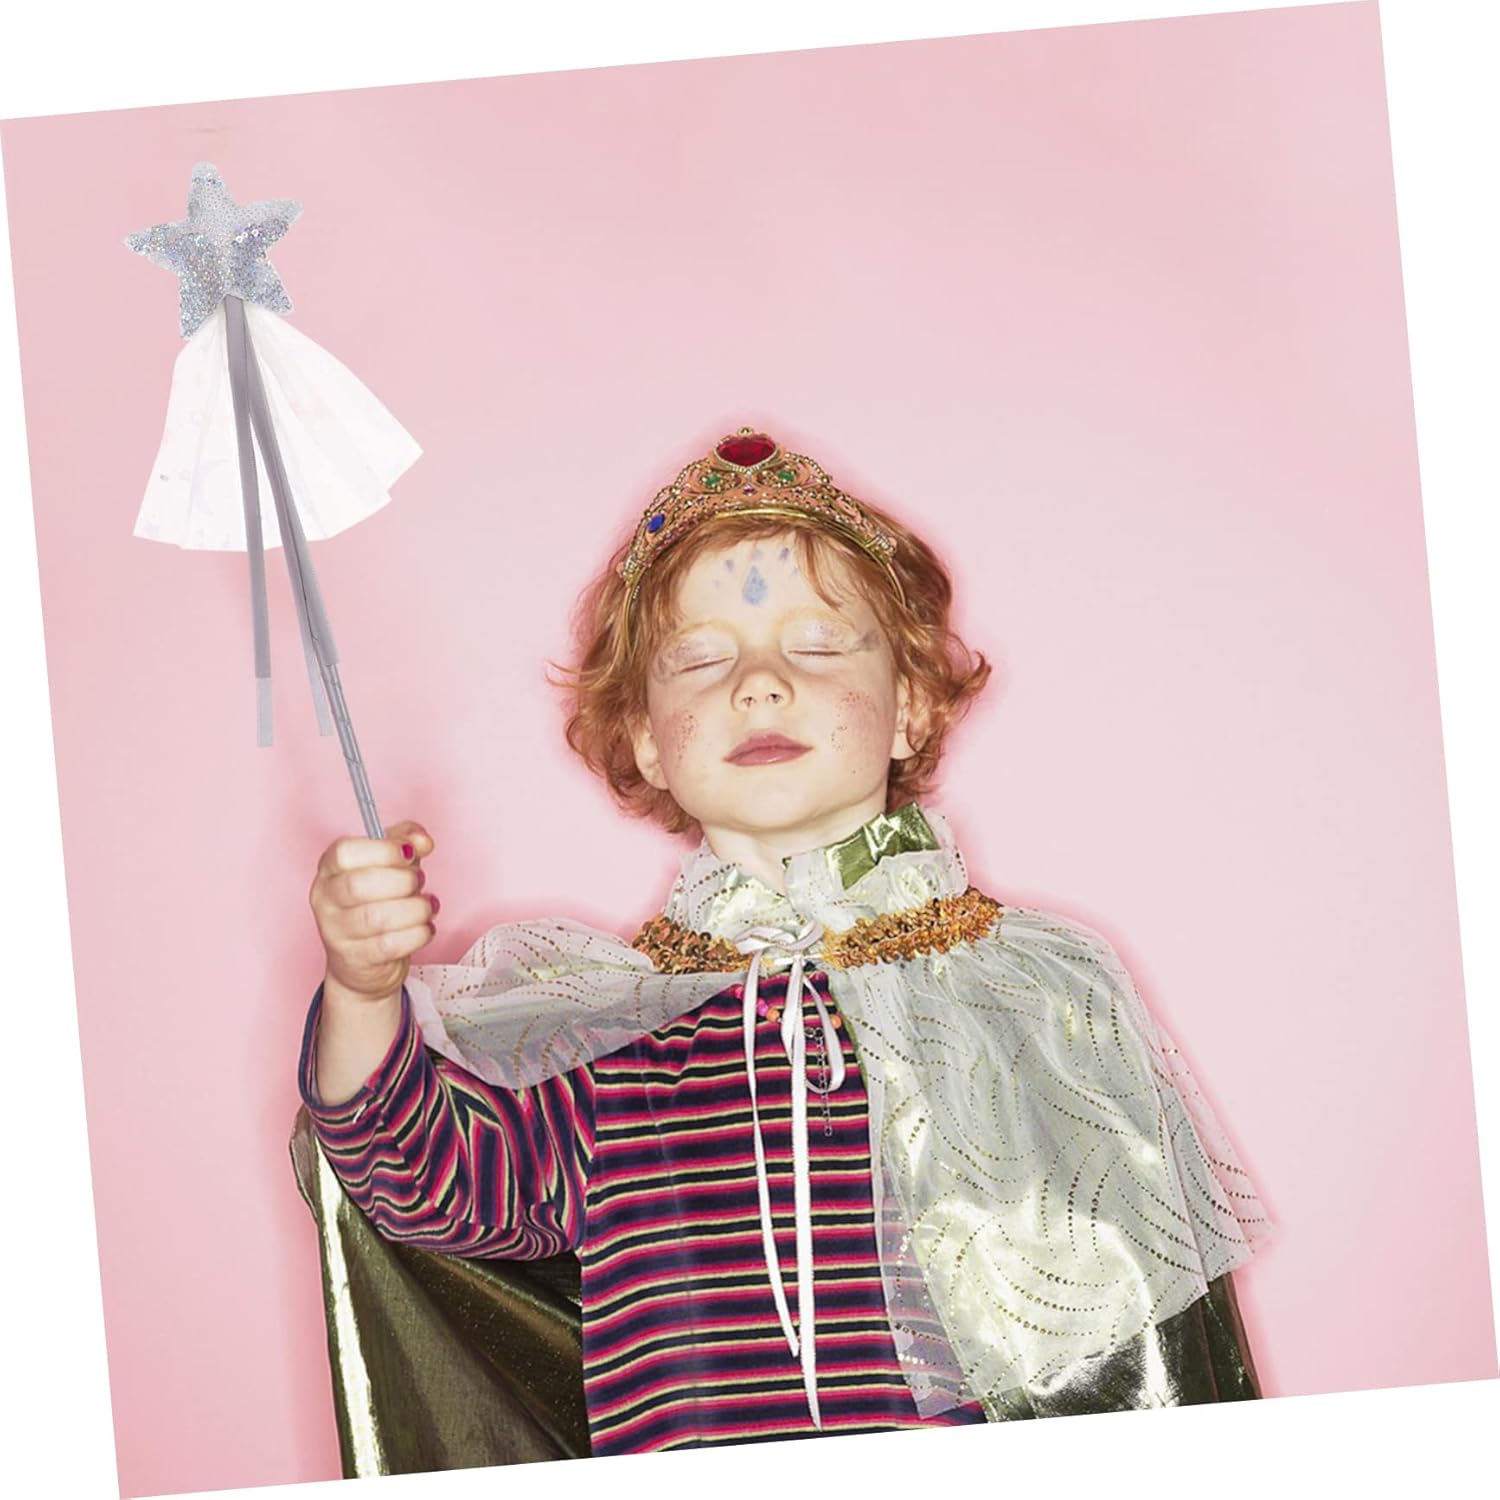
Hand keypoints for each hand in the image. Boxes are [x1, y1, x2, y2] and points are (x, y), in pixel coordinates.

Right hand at [309, 818, 436, 1003]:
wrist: (364, 963)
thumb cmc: (377, 903)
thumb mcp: (390, 865)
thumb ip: (406, 842)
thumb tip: (422, 841)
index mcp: (330, 869)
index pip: (344, 852)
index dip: (383, 850)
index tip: (409, 854)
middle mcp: (326, 899)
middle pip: (359, 885)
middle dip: (401, 881)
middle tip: (418, 882)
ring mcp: (336, 932)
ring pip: (376, 917)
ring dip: (415, 909)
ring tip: (426, 906)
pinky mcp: (355, 959)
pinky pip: (389, 945)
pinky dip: (418, 934)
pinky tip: (425, 928)